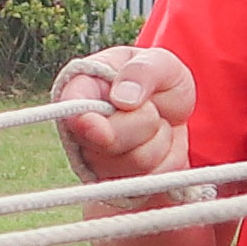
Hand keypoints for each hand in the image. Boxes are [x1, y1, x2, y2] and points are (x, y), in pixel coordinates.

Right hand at [52, 44, 191, 182]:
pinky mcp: (118, 183)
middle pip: (109, 141)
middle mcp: (80, 128)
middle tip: (151, 107)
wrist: (176, 112)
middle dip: (144, 122)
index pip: (70, 109)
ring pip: (135, 162)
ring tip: (157, 123)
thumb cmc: (159, 81)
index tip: (100, 129)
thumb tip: (123, 99)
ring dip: (159, 140)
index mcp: (81, 88)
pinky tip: (160, 143)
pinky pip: (150, 179)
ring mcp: (97, 160)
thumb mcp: (159, 62)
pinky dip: (167, 160)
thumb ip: (142, 71)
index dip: (83, 123)